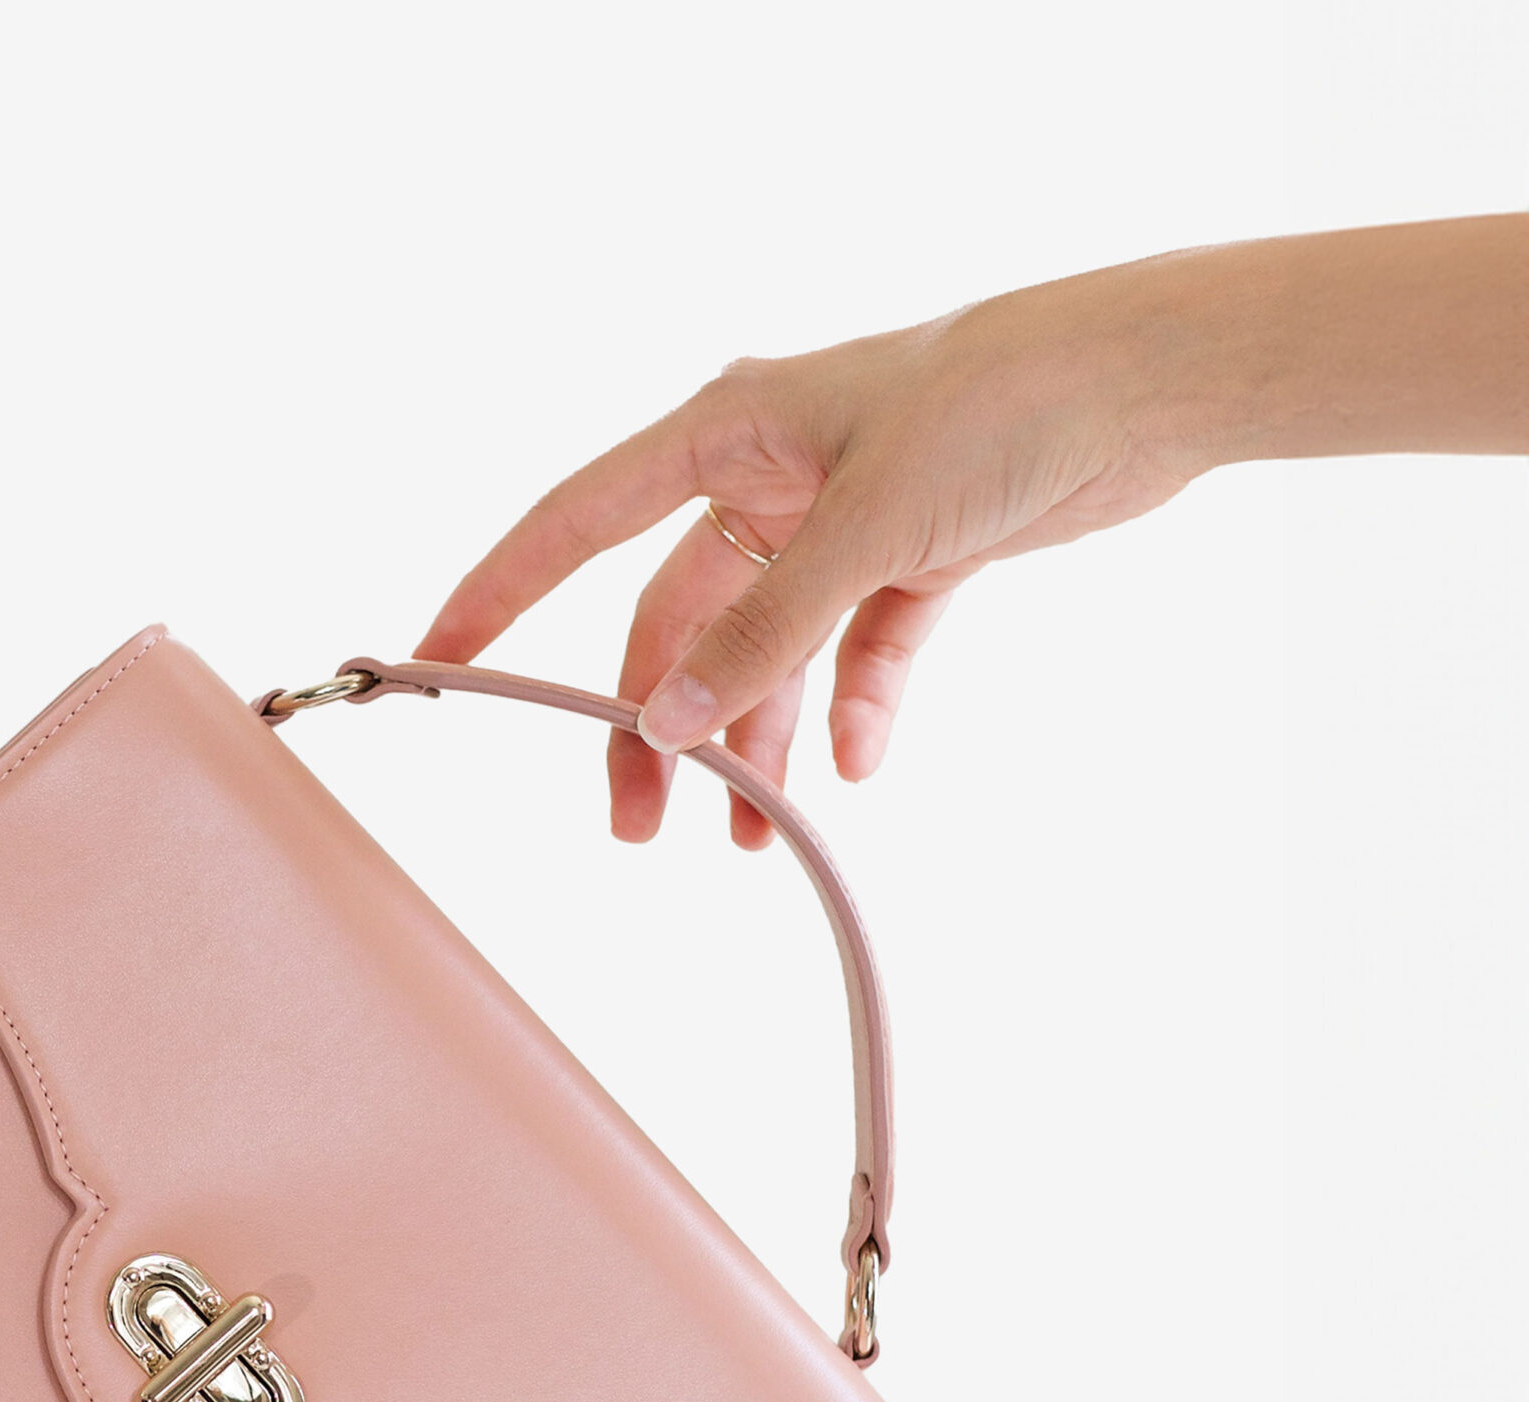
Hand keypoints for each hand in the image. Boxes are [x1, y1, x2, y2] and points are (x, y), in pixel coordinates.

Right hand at [415, 271, 1207, 846]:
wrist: (1149, 382)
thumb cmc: (1002, 401)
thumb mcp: (863, 526)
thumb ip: (762, 633)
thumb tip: (669, 727)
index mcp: (728, 431)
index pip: (576, 523)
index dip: (499, 593)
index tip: (436, 657)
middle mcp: (771, 475)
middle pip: (675, 622)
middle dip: (659, 726)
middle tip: (642, 826)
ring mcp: (840, 522)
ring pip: (764, 653)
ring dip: (757, 742)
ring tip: (753, 833)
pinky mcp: (913, 557)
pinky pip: (856, 654)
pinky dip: (854, 709)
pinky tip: (859, 763)